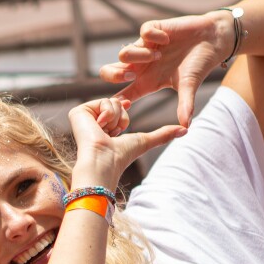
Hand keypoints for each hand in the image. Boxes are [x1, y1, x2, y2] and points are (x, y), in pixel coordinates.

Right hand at [66, 97, 185, 187]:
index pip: (119, 107)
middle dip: (122, 117)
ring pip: (111, 101)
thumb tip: (186, 130)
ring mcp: (84, 116)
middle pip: (117, 102)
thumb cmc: (121, 156)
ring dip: (115, 118)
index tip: (127, 110)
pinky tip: (99, 127)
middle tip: (113, 133)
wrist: (104, 161)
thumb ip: (163, 134)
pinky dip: (107, 114)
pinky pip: (102, 101)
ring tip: (105, 132)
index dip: (124, 109)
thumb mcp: (145, 141)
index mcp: (104, 124)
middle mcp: (92, 119)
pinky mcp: (77, 112)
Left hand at [99, 12, 226, 126]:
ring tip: (159, 55)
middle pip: (109, 72)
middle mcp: (141, 66)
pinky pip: (142, 32)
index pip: (123, 95)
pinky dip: (153, 36)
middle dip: (115, 75)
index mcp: (146, 82)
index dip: (117, 101)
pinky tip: (167, 39)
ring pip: (123, 53)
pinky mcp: (153, 30)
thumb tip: (186, 127)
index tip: (122, 104)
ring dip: (138, 55)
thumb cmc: (199, 65)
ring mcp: (145, 47)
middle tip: (133, 74)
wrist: (213, 40)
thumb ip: (185, 105)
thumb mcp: (190, 86)